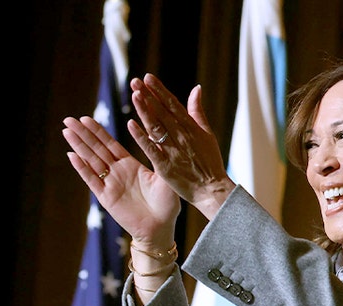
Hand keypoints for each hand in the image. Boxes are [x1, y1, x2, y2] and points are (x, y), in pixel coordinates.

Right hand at [62, 115, 180, 245]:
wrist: (161, 228)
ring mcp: (110, 184)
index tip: (86, 118)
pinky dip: (82, 168)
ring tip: (66, 131)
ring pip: (91, 161)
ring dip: (79, 146)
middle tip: (68, 119)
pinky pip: (92, 180)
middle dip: (83, 134)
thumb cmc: (167, 204)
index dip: (98, 131)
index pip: (110, 144)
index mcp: (130, 165)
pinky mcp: (106, 198)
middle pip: (96, 149)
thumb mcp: (164, 176)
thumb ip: (158, 156)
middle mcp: (117, 173)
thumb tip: (156, 134)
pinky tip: (72, 156)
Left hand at [129, 74, 236, 219]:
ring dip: (144, 111)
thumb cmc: (210, 161)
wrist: (211, 190)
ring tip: (133, 95)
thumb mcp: (207, 133)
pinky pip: (151, 149)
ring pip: (156, 127)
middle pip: (161, 113)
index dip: (159, 91)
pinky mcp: (165, 166)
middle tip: (134, 82)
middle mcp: (181, 136)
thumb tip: (196, 88)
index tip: (147, 77)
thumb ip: (198, 111)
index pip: (172, 105)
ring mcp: (173, 151)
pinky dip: (141, 137)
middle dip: (148, 96)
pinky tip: (131, 124)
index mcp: (191, 128)